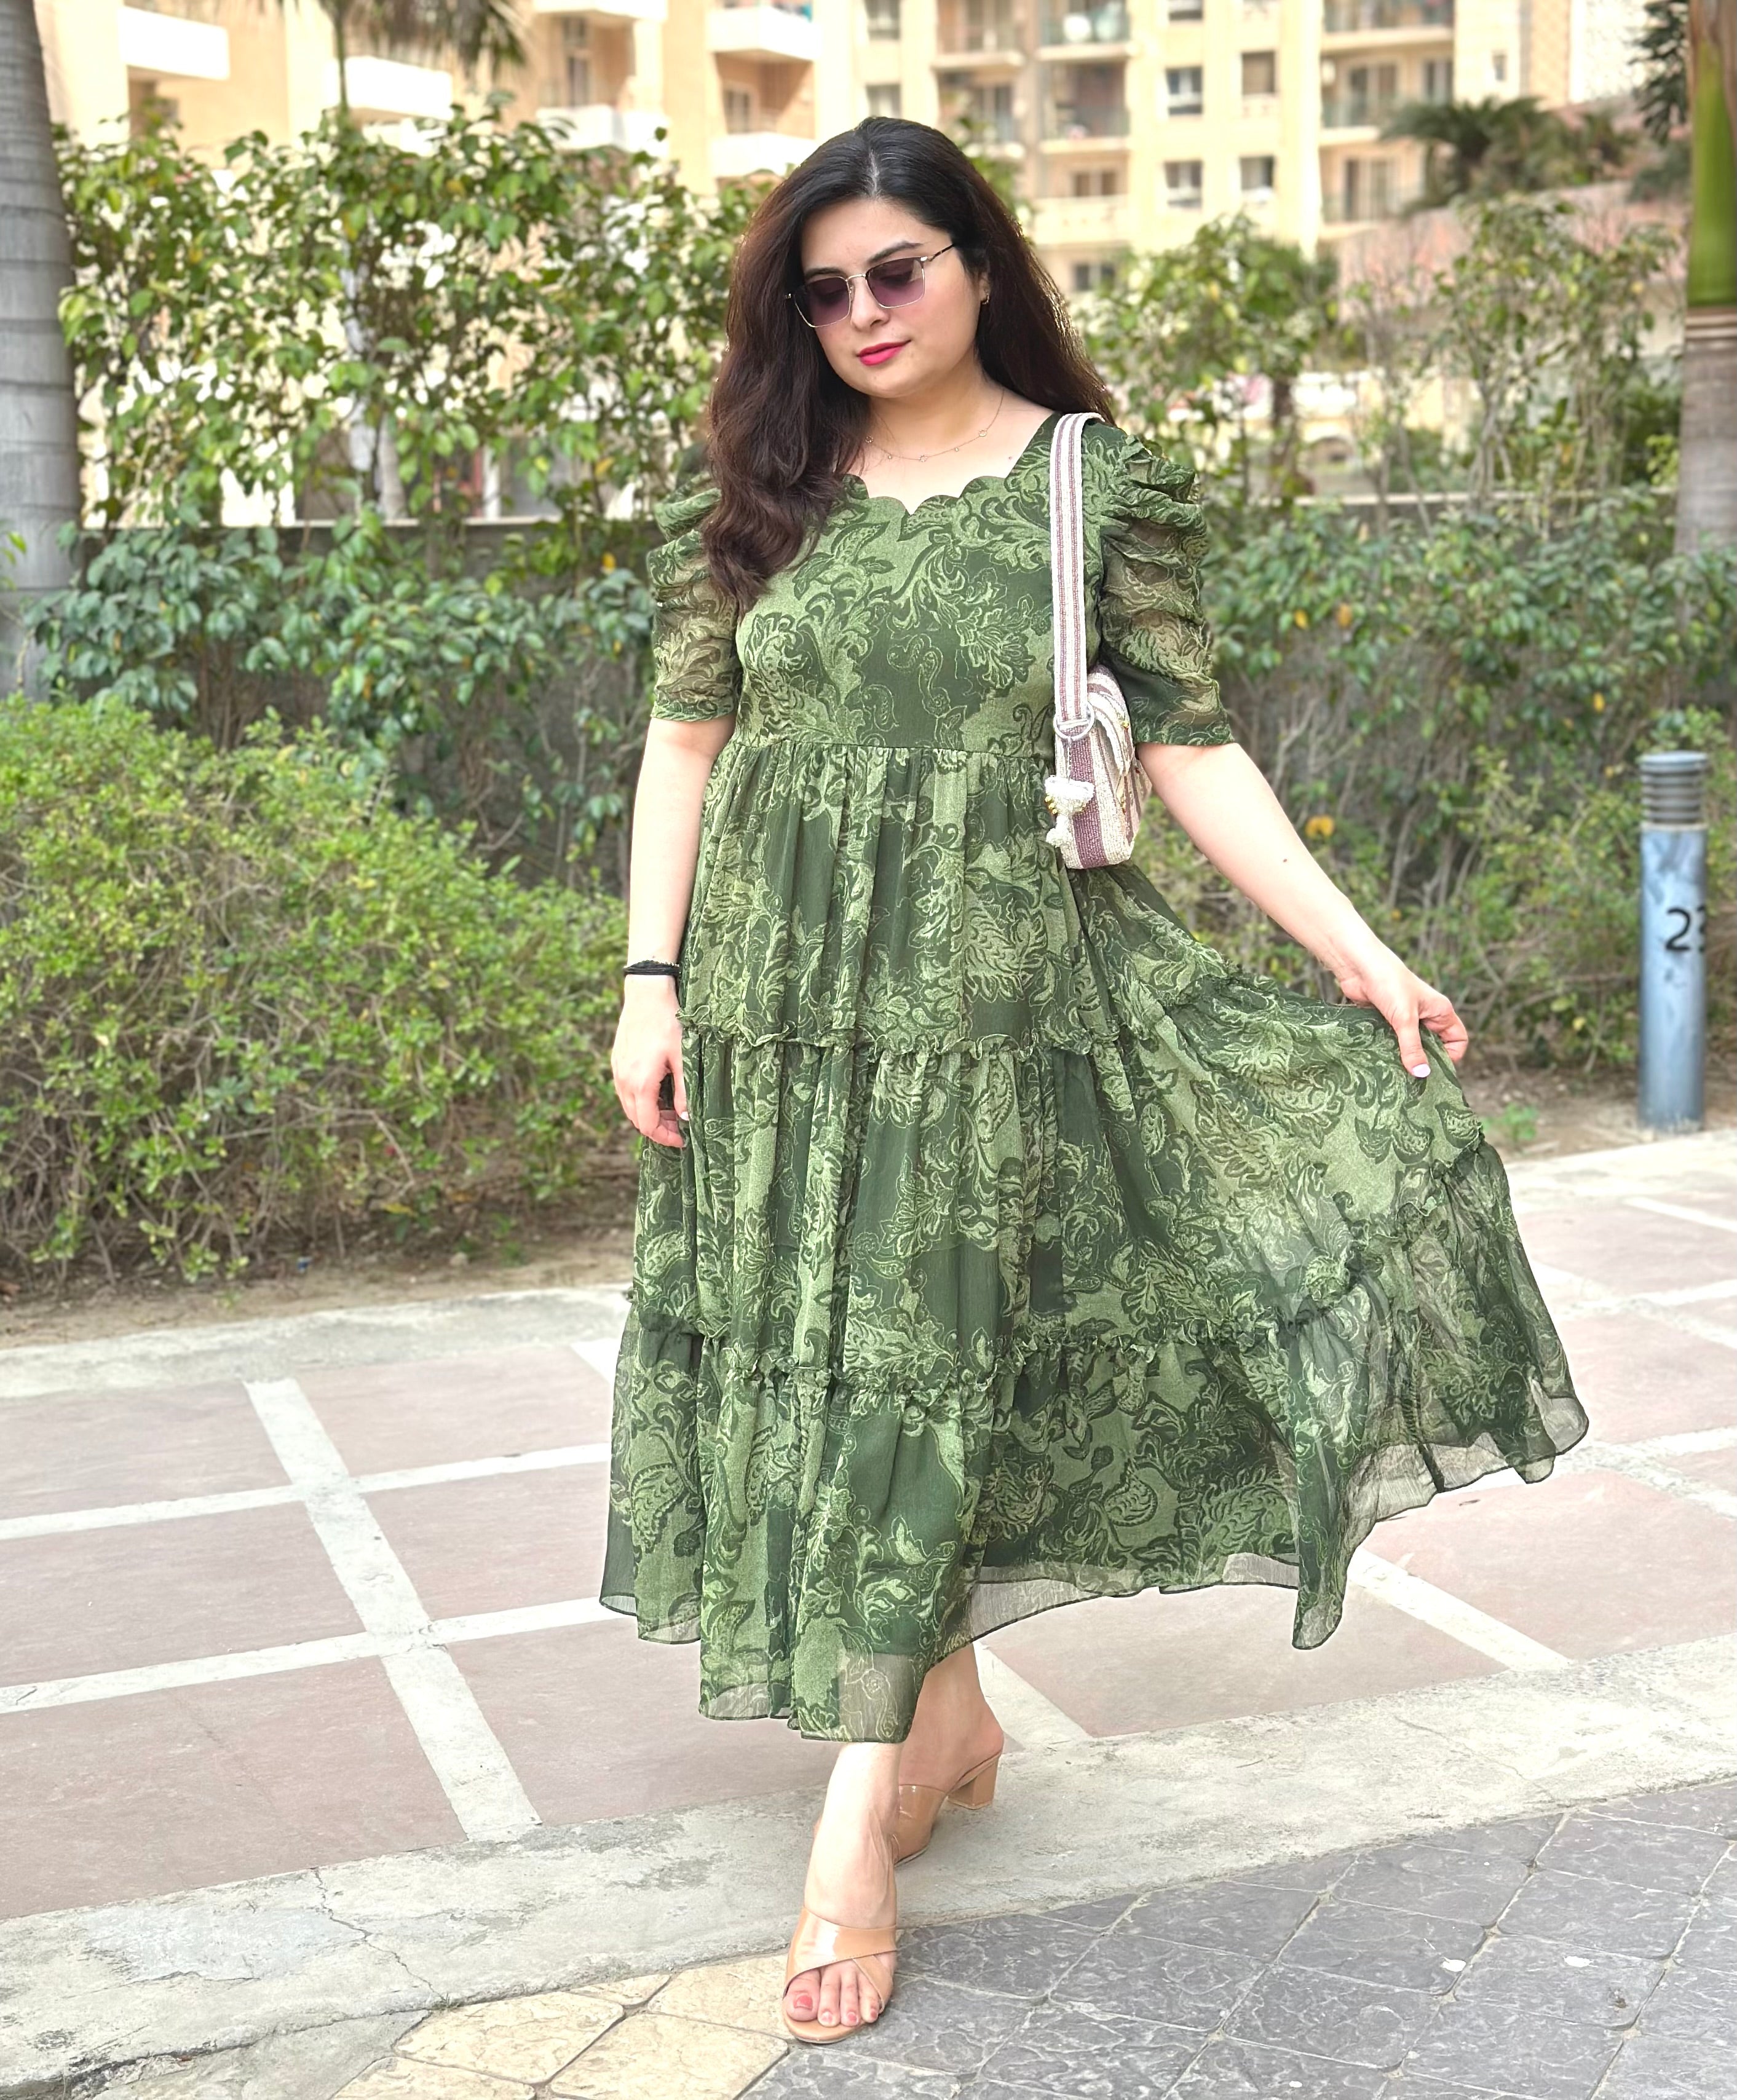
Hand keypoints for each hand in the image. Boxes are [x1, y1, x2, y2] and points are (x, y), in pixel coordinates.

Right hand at [611, 977, 687, 1147]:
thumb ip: (684, 1091)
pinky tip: (658, 1090)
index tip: (682, 1139)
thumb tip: (685, 1118)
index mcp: (640, 1083)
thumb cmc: (668, 1023)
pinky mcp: (617, 1061)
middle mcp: (624, 1080)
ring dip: (648, 1113)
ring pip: (629, 1106)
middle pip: (636, 1119)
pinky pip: (625, 1091)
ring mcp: (617, 1070)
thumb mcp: (684, 1058)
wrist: (646, 994)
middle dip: (658, 1127)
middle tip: (679, 1125)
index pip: (647, 1125)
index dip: (665, 1137)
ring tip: (671, 1109)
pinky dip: (640, 1099)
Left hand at [1329, 937, 1468, 1076]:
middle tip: (1412, 1078)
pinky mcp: (1386, 1022)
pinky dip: (1388, 1051)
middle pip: (1433, 1046)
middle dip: (1425, 1061)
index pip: (1458, 1040)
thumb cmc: (1389, 983)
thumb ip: (1412, 1047)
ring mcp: (1406, 1019)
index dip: (1452, 1056)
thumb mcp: (1405, 1018)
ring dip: (1404, 1057)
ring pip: (1411, 1046)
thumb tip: (1421, 1074)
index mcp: (1440, 1012)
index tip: (1434, 1068)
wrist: (1359, 966)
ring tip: (1395, 1072)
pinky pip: (1392, 1042)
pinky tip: (1381, 1060)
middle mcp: (1426, 1016)